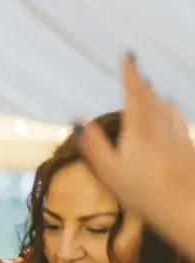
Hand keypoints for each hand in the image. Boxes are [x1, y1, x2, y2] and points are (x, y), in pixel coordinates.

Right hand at [77, 54, 194, 220]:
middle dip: (142, 85)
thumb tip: (79, 121)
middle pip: (152, 97)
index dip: (130, 73)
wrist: (187, 206)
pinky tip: (168, 119)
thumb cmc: (144, 191)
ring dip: (156, 97)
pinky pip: (176, 120)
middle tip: (135, 75)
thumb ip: (93, 144)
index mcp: (140, 126)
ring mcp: (178, 134)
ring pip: (167, 106)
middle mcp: (162, 124)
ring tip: (150, 95)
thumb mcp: (109, 171)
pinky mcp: (188, 146)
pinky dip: (168, 112)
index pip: (134, 91)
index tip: (128, 55)